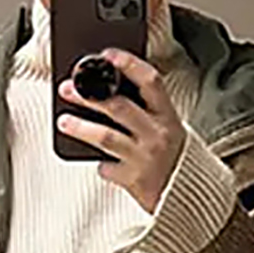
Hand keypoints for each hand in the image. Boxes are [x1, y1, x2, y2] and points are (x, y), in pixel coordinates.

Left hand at [58, 50, 184, 213]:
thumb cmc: (174, 158)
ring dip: (82, 127)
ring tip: (64, 121)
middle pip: (119, 107)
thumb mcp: (169, 128)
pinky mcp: (133, 180)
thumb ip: (146, 111)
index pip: (149, 81)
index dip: (128, 64)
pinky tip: (96, 160)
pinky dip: (99, 164)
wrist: (189, 196)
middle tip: (69, 88)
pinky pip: (108, 168)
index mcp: (168, 115)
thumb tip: (110, 93)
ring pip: (107, 137)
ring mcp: (144, 158)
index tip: (107, 55)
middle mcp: (156, 134)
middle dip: (90, 95)